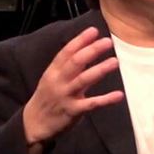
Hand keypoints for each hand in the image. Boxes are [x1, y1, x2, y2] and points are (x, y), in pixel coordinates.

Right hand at [23, 27, 122, 146]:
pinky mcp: (73, 111)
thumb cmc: (48, 97)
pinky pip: (91, 104)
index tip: (93, 31)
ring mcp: (65, 96)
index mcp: (53, 72)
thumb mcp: (53, 79)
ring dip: (99, 70)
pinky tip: (119, 95)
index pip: (66, 52)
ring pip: (83, 80)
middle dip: (91, 51)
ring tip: (115, 62)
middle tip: (108, 42)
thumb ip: (68, 66)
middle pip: (75, 63)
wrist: (34, 123)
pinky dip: (105, 99)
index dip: (80, 41)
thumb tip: (87, 49)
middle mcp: (58, 81)